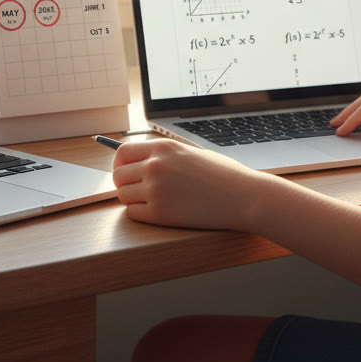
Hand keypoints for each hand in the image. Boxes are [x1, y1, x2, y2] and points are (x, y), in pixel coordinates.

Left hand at [112, 137, 281, 229]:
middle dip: (124, 183)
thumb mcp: (190, 152)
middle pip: (118, 175)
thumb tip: (140, 160)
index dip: (119, 163)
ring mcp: (156, 190)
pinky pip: (133, 213)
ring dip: (131, 198)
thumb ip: (164, 155)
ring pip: (122, 195)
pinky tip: (156, 211)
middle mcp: (155, 166)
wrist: (242, 196)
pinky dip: (139, 213)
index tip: (125, 170)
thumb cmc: (222, 174)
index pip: (122, 153)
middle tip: (137, 189)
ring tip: (149, 200)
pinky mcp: (160, 213)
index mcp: (163, 147)